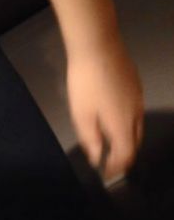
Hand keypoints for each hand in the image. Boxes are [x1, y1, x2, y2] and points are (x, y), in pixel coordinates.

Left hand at [66, 33, 143, 180]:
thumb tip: (96, 157)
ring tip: (112, 145)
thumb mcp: (82, 115)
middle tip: (111, 163)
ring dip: (127, 139)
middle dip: (124, 156)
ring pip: (137, 126)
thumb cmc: (85, 82)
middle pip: (135, 142)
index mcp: (122, 124)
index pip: (126, 154)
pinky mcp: (135, 85)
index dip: (117, 167)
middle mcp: (136, 113)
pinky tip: (115, 120)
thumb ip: (90, 139)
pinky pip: (135, 112)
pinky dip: (128, 124)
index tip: (107, 174)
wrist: (97, 44)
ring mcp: (138, 98)